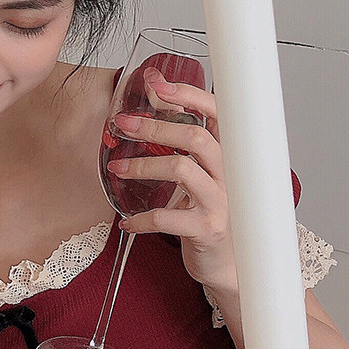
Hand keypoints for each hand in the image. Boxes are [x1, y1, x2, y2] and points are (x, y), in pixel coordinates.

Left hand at [106, 69, 236, 294]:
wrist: (228, 264)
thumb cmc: (209, 210)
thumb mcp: (201, 172)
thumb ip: (181, 140)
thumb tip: (151, 97)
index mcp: (228, 154)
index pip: (217, 113)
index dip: (188, 95)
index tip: (158, 84)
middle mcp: (231, 174)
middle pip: (195, 137)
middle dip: (154, 127)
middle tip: (123, 124)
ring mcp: (221, 201)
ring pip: (181, 169)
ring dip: (142, 165)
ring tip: (117, 168)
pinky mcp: (208, 228)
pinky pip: (167, 217)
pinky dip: (141, 218)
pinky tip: (127, 221)